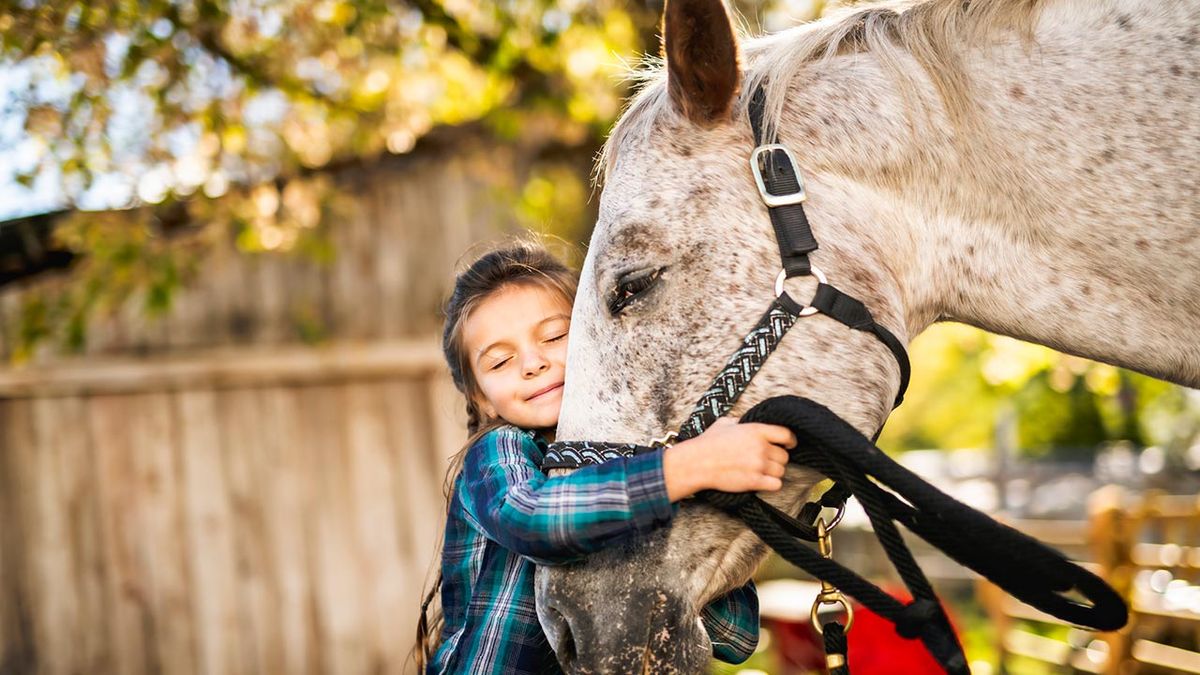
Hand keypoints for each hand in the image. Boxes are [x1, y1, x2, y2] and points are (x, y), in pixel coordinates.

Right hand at [661, 416, 795, 501]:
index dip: (790, 440)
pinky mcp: (754, 481)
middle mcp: (760, 447)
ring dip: (774, 472)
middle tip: (768, 461)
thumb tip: (743, 421)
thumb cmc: (708, 443)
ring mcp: (758, 465)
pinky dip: (772, 484)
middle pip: (784, 456)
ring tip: (763, 471)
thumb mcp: (724, 423)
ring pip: (781, 471)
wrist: (697, 463)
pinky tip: (764, 482)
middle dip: (778, 459)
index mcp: (756, 430)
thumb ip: (739, 421)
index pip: (786, 434)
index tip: (789, 445)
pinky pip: (776, 485)